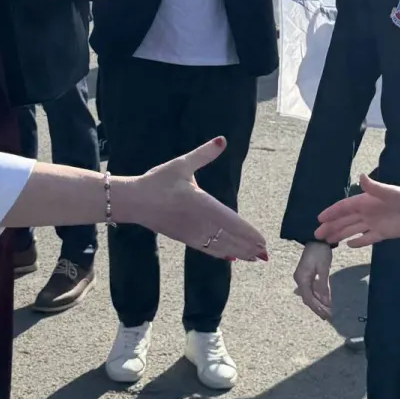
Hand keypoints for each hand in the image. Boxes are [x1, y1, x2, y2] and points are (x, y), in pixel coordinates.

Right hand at [120, 138, 266, 260]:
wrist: (133, 201)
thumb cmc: (157, 181)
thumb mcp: (181, 164)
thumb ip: (204, 154)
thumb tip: (222, 140)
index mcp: (200, 204)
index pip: (230, 221)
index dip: (248, 233)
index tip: (263, 241)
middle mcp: (198, 222)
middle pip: (229, 238)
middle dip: (248, 246)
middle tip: (266, 254)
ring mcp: (190, 233)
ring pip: (219, 246)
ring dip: (238, 252)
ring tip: (255, 258)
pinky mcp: (183, 238)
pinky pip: (207, 249)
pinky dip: (221, 254)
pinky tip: (231, 257)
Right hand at [293, 241, 333, 320]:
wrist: (316, 238)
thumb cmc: (320, 252)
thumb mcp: (324, 269)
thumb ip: (324, 286)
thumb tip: (326, 302)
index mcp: (302, 279)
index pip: (309, 298)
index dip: (317, 308)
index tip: (326, 315)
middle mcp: (299, 280)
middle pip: (308, 298)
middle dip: (318, 307)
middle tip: (328, 316)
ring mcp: (301, 277)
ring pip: (309, 294)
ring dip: (318, 302)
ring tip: (327, 311)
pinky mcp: (305, 275)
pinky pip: (310, 289)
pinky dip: (317, 295)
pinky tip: (324, 300)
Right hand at [314, 175, 399, 247]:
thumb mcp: (392, 193)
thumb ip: (376, 188)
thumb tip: (360, 176)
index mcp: (367, 201)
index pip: (345, 207)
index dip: (332, 212)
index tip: (319, 218)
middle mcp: (368, 212)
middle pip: (346, 220)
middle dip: (331, 226)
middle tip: (317, 235)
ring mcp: (375, 223)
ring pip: (353, 229)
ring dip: (340, 234)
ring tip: (327, 241)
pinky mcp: (384, 234)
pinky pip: (367, 238)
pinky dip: (358, 242)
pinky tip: (349, 245)